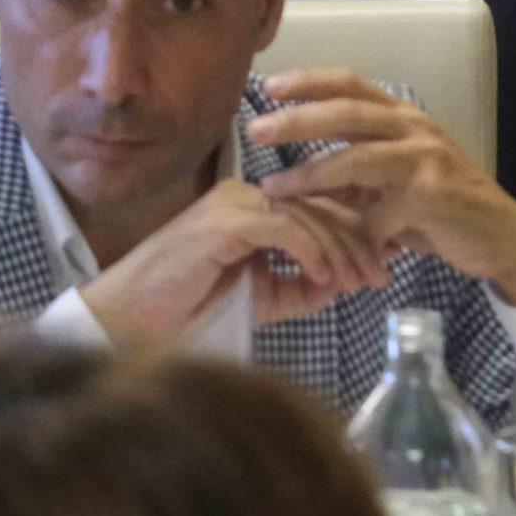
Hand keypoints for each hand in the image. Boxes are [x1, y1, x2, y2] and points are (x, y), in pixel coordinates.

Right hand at [79, 176, 386, 344]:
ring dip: (340, 249)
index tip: (383, 259)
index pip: (315, 208)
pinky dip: (311, 250)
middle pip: (317, 207)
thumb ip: (297, 288)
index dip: (354, 231)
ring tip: (359, 280)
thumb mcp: (257, 298)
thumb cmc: (184, 308)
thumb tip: (338, 284)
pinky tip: (325, 276)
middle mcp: (243, 195)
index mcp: (250, 206)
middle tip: (381, 274)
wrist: (132, 320)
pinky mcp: (225, 221)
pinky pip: (284, 227)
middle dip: (357, 241)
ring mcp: (233, 204)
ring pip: (306, 215)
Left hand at [247, 70, 515, 306]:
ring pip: (357, 158)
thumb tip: (299, 175)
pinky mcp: (433, 196)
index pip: (351, 82)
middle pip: (347, 110)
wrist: (502, 238)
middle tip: (256, 131)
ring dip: (310, 175)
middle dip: (296, 120)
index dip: (309, 80)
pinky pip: (380, 213)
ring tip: (274, 190)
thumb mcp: (395, 182)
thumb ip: (356, 172)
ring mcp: (426, 159)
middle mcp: (414, 128)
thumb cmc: (441, 208)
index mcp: (403, 116)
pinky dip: (355, 232)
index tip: (269, 85)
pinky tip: (339, 250)